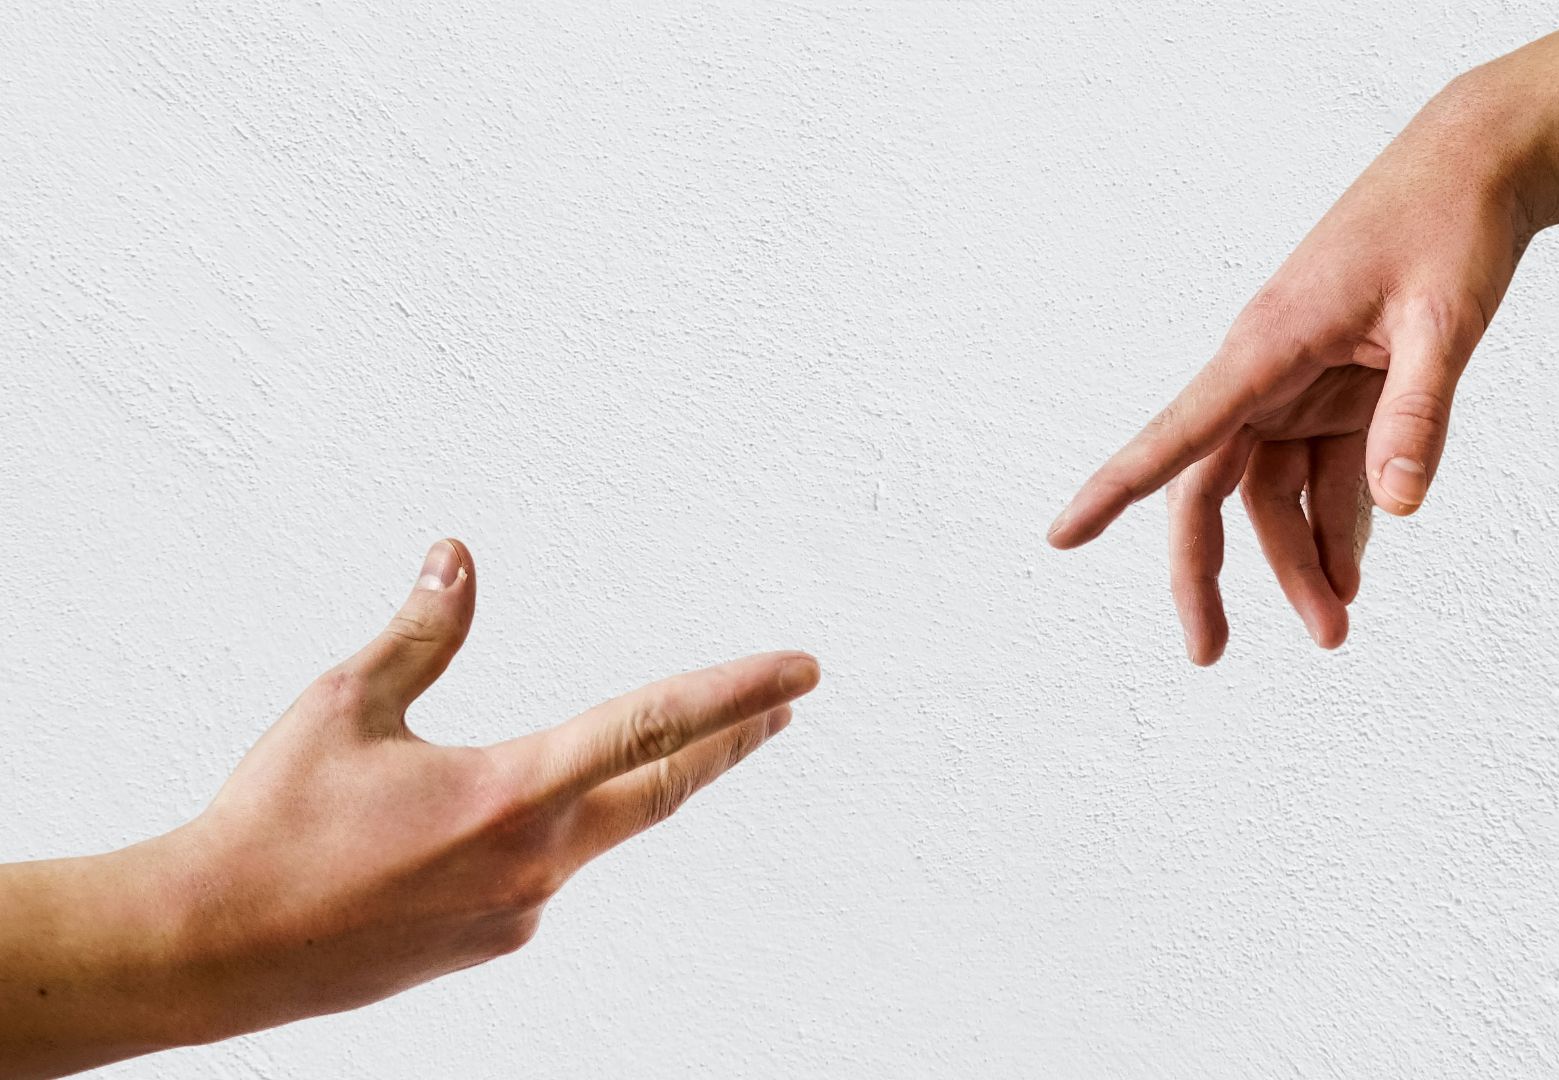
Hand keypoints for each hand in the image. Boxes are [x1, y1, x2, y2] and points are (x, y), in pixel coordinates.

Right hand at [1, 539, 818, 1071]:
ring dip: (643, 785)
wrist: (208, 952)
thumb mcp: (344, 704)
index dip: (738, 693)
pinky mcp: (493, 943)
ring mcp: (519, 913)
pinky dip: (558, 831)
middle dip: (728, 744)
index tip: (804, 673)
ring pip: (604, 831)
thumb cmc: (269, 821)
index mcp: (510, 793)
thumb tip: (460, 553)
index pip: (653, 725)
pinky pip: (546, 873)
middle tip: (785, 709)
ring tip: (680, 748)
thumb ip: (422, 630)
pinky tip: (513, 819)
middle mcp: (534, 862)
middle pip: (662, 789)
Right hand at [1047, 89, 1531, 657]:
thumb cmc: (1448, 226)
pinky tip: (1358, 569)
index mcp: (1265, 347)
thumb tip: (1399, 511)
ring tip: (1335, 628)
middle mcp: (1265, 372)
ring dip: (1301, 561)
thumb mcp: (1445, 319)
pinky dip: (1341, 523)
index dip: (1117, 487)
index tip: (1061, 535)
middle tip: (1208, 655)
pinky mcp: (1338, 388)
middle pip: (1212, 490)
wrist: (1476, 167)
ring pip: (1273, 494)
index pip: (1179, 433)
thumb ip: (1419, 413)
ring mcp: (1300, 383)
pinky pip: (1323, 471)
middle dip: (1211, 574)